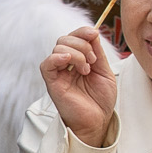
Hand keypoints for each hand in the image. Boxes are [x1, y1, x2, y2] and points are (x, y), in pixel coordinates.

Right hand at [41, 26, 118, 146]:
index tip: (95, 34)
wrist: (98, 121)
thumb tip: (93, 32)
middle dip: (82, 44)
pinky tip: (69, 61)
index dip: (83, 31)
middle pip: (65, 39)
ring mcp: (58, 73)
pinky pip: (46, 64)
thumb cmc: (100, 100)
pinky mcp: (52, 83)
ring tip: (86, 70)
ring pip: (59, 48)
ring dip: (77, 54)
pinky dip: (57, 57)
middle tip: (93, 61)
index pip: (74, 36)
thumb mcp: (104, 71)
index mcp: (77, 60)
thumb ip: (97, 52)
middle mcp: (65, 65)